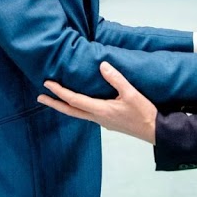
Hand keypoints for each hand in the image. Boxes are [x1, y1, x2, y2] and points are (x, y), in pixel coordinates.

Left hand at [38, 62, 157, 143]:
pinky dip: (78, 107)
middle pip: (71, 111)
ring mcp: (102, 122)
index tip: (47, 84)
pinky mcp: (108, 122)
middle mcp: (98, 118)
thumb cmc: (144, 113)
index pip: (74, 100)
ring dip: (65, 106)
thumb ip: (116, 78)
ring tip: (55, 98)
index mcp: (101, 110)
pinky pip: (87, 114)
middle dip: (54, 104)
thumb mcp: (131, 93)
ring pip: (78, 113)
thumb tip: (102, 65)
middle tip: (40, 97)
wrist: (156, 131)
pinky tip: (79, 102)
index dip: (60, 92)